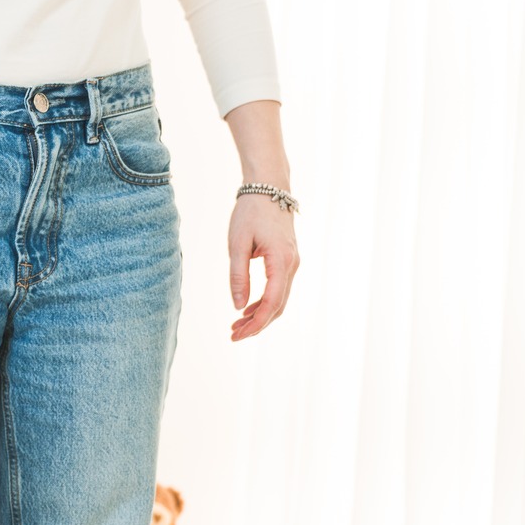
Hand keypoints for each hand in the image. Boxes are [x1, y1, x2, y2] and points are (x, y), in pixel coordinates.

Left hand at [228, 191, 299, 341]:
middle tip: (232, 335)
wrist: (269, 188)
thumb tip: (238, 306)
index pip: (271, 302)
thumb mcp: (237, 245)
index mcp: (281, 261)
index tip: (235, 335)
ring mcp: (292, 263)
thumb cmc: (250, 213)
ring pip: (280, 299)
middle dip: (256, 324)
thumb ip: (238, 276)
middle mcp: (292, 265)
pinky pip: (279, 288)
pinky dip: (264, 302)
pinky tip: (247, 308)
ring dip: (260, 315)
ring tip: (236, 325)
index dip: (254, 323)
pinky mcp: (287, 260)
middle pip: (278, 306)